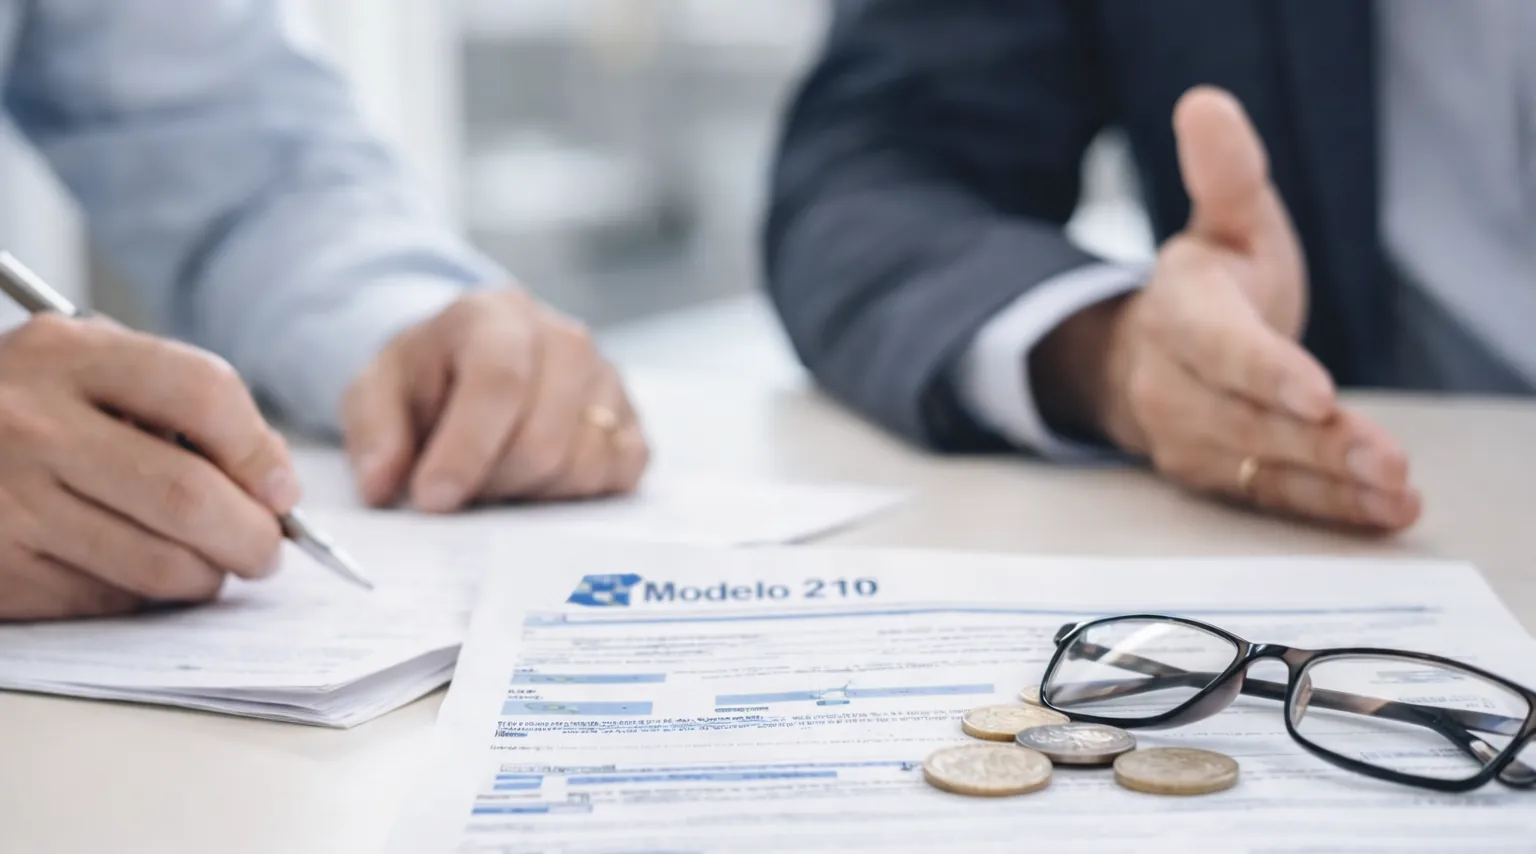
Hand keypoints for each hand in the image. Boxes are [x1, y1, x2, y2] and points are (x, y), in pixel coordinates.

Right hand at [0, 316, 297, 621]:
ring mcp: (7, 500)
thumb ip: (180, 406)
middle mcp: (30, 424)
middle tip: (265, 550)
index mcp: (66, 354)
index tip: (281, 489)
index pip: (202, 392)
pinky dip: (143, 597)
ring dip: (207, 576)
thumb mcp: (88, 371)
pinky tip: (134, 572)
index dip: (259, 451)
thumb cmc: (24, 411)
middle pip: (187, 494)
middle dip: (252, 535)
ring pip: (157, 562)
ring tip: (211, 566)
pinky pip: (106, 598)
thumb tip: (274, 483)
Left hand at [342, 290, 649, 511]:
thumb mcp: (376, 394)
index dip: (466, 450)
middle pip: (544, 441)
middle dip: (492, 482)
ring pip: (582, 466)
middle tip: (458, 485)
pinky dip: (575, 492)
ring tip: (497, 471)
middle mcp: (565, 339)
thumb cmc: (427, 379)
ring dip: (530, 491)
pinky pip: (619, 474)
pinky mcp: (632, 419)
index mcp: (497, 317)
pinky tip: (538, 476)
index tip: (432, 498)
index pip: (500, 382)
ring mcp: (607, 378)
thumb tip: (383, 485)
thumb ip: (373, 436)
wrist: (471, 361)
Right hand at [1034, 86, 1420, 530]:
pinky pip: (1267, 498)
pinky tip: (1379, 514)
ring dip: (1329, 484)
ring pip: (1258, 465)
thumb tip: (1207, 105)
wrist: (1152, 355)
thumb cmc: (1210, 285)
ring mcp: (1187, 435)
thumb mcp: (1224, 220)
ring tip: (1394, 494)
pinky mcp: (1210, 476)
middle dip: (1317, 442)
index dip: (1265, 371)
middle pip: (1245, 418)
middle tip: (1386, 459)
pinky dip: (1324, 509)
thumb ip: (1225, 173)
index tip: (1316, 391)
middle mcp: (1171, 380)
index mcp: (1179, 310)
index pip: (1218, 345)